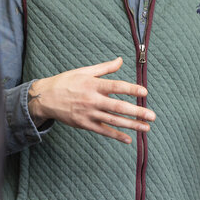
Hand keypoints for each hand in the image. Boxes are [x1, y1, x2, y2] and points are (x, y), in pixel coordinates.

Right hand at [27, 57, 154, 143]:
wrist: (46, 98)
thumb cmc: (66, 81)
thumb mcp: (84, 71)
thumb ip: (104, 68)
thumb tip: (121, 60)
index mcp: (92, 84)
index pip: (116, 86)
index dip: (131, 89)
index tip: (144, 92)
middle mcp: (92, 100)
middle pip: (118, 107)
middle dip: (137, 112)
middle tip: (152, 115)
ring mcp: (88, 114)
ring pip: (114, 121)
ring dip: (131, 125)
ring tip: (146, 128)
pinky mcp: (85, 124)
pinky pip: (103, 131)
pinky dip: (116, 136)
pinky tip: (128, 139)